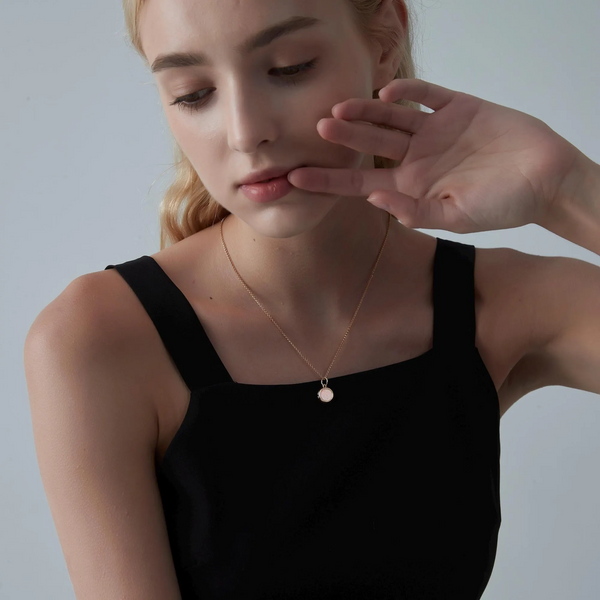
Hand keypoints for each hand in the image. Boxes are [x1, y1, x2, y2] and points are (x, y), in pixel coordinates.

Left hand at [287, 78, 583, 233]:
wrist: (546, 179)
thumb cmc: (505, 205)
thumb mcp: (458, 217)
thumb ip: (416, 211)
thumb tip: (375, 199)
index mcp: (412, 187)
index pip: (360, 183)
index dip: (328, 180)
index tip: (296, 178)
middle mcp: (417, 158)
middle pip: (371, 146)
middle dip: (343, 138)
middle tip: (316, 128)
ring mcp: (436, 132)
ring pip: (391, 118)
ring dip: (365, 113)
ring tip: (338, 109)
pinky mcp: (459, 108)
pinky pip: (427, 96)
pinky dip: (408, 92)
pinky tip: (386, 94)